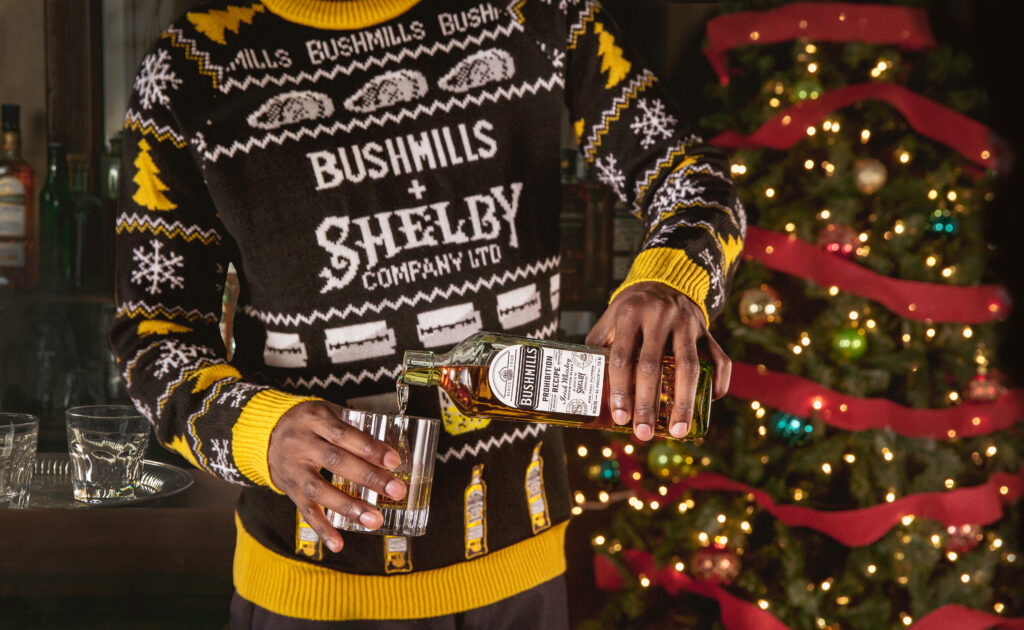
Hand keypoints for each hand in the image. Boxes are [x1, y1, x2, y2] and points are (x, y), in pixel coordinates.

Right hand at [268, 401, 406, 552]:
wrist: (266, 432)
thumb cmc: (308, 422)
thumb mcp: (327, 413)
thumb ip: (355, 426)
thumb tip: (392, 448)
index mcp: (315, 419)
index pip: (344, 434)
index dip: (369, 447)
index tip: (394, 461)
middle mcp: (301, 443)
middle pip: (336, 461)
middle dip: (368, 477)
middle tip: (395, 490)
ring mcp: (294, 469)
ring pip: (320, 490)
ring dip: (349, 506)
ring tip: (374, 519)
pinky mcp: (289, 489)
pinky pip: (305, 511)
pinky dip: (322, 529)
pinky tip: (338, 544)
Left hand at [585, 282, 730, 439]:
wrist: (665, 281)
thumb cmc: (632, 309)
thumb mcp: (610, 319)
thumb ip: (598, 346)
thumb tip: (584, 386)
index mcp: (631, 314)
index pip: (623, 357)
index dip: (620, 389)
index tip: (620, 418)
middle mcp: (660, 316)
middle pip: (653, 366)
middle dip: (647, 403)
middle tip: (643, 433)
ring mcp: (687, 323)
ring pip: (688, 366)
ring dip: (684, 402)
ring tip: (679, 432)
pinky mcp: (707, 330)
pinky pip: (719, 359)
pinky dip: (719, 382)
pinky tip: (712, 404)